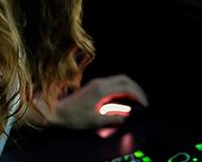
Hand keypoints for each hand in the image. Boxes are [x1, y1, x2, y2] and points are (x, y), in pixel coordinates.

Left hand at [27, 74, 148, 128]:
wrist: (57, 111)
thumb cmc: (74, 117)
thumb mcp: (94, 121)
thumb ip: (112, 118)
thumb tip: (127, 116)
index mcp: (102, 90)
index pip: (126, 87)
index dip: (138, 95)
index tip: (144, 104)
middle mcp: (101, 83)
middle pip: (125, 79)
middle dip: (137, 89)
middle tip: (143, 101)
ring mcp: (98, 83)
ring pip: (120, 79)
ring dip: (130, 88)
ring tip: (136, 100)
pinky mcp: (95, 86)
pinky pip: (114, 83)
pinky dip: (123, 89)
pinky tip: (124, 99)